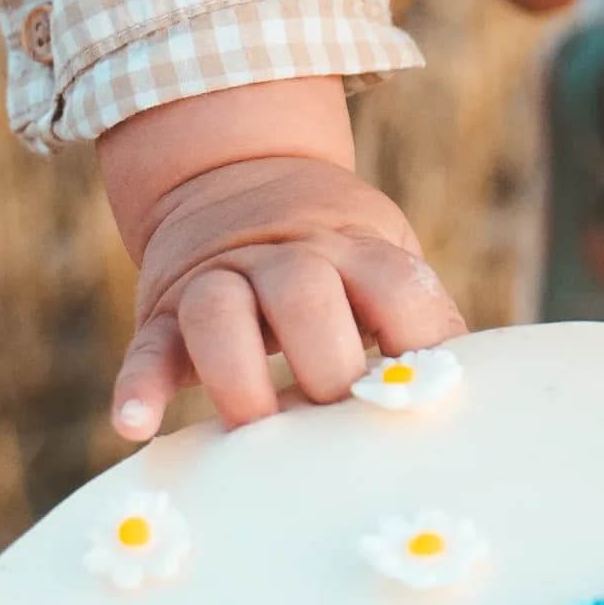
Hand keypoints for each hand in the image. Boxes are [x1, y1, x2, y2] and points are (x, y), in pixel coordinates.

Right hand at [98, 86, 459, 434]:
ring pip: (219, 312)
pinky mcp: (164, 310)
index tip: (427, 393)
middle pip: (304, 294)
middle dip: (326, 363)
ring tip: (255, 431)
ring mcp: (220, 279)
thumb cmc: (336, 255)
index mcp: (355, 246)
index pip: (395, 284)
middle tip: (337, 420)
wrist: (234, 173)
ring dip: (237, 374)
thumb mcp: (383, 259)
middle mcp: (287, 256)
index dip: (417, 337)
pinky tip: (136, 426)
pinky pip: (148, 345)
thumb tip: (467, 405)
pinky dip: (139, 384)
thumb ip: (416, 322)